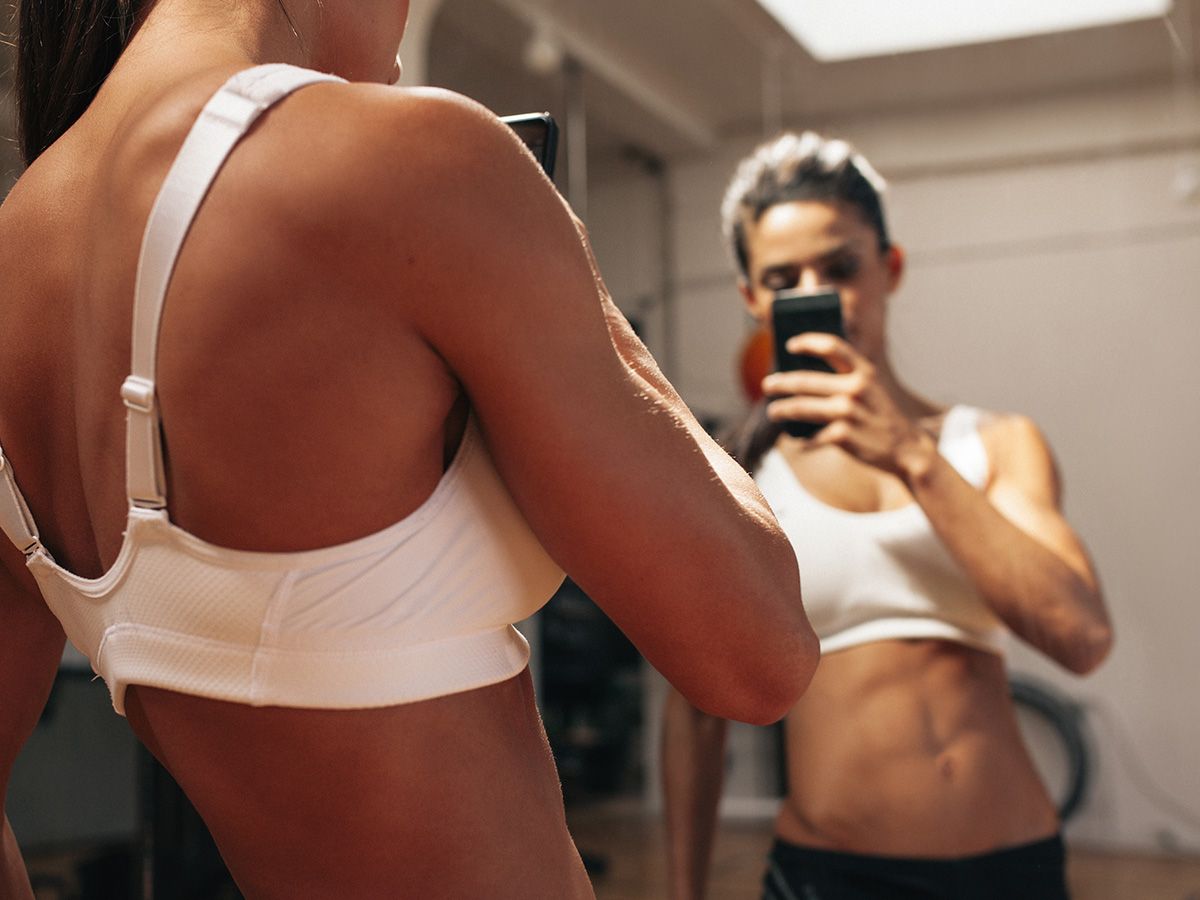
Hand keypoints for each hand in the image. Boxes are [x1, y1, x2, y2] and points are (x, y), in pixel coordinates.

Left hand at [760, 332, 934, 479]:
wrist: (907, 449)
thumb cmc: (882, 416)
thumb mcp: (872, 389)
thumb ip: (847, 379)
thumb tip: (803, 376)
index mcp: (864, 372)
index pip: (832, 346)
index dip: (808, 342)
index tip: (790, 345)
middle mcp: (855, 388)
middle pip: (805, 380)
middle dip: (781, 383)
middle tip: (768, 385)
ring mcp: (848, 412)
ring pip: (801, 408)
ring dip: (781, 410)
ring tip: (772, 411)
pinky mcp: (843, 436)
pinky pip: (812, 436)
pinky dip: (802, 440)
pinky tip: (797, 441)